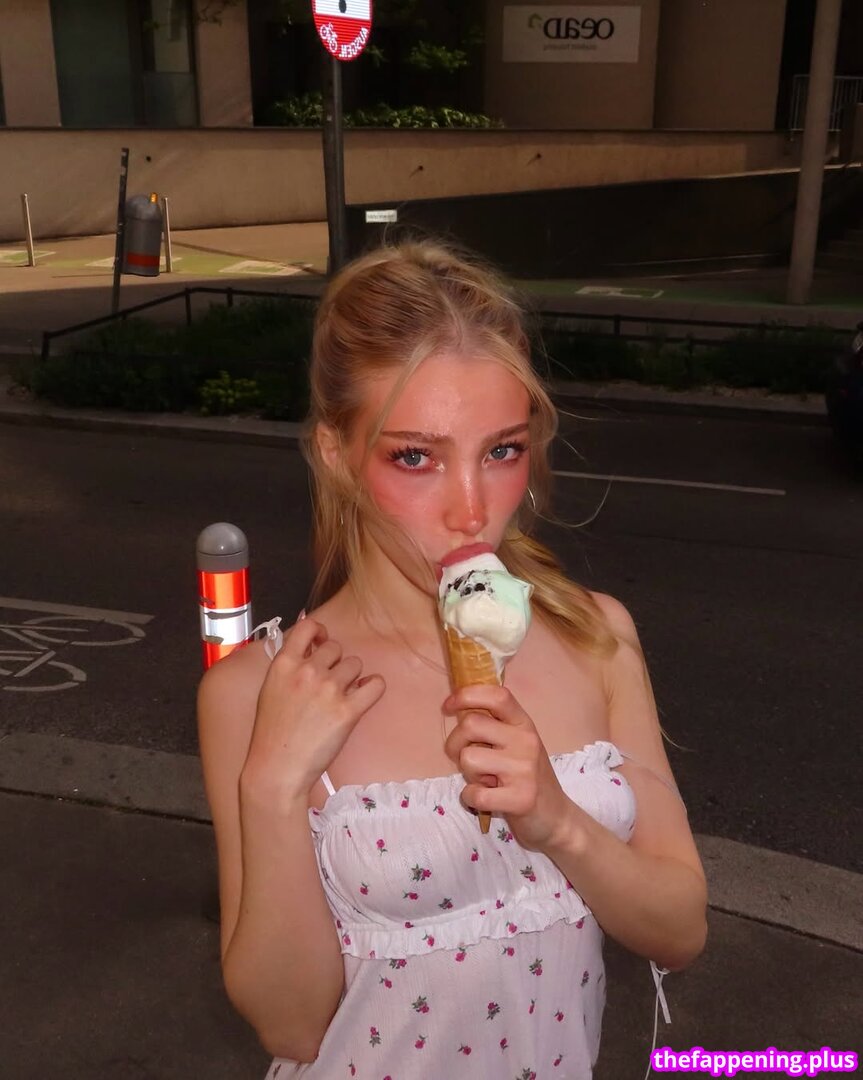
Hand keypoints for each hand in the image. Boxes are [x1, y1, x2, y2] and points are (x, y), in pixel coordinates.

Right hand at [244, 616, 384, 798]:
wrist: (277, 768)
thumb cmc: (272, 733)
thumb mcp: (270, 689)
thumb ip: (289, 665)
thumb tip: (310, 644)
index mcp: (284, 664)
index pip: (308, 626)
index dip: (320, 632)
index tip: (322, 642)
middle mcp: (307, 671)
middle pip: (336, 647)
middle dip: (336, 662)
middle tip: (329, 684)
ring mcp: (329, 690)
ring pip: (355, 664)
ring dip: (352, 677)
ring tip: (341, 696)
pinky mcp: (348, 711)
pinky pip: (375, 685)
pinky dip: (374, 686)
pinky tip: (365, 693)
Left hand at [442, 686, 574, 851]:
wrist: (556, 818)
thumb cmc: (527, 777)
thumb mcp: (518, 743)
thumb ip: (494, 726)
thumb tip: (457, 709)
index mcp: (524, 724)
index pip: (497, 695)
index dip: (467, 695)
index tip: (448, 707)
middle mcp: (526, 741)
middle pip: (470, 724)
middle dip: (454, 743)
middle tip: (463, 757)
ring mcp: (524, 770)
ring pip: (468, 758)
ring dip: (467, 773)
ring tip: (484, 781)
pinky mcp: (520, 799)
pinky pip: (474, 793)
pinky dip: (470, 798)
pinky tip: (484, 799)